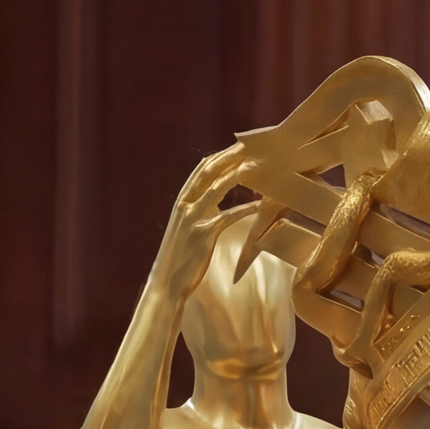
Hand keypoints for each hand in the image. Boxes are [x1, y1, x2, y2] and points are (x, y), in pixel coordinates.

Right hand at [148, 146, 251, 303]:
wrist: (166, 284)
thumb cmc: (180, 257)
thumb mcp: (187, 226)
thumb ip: (200, 209)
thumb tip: (217, 197)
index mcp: (182, 201)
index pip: (203, 168)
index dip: (224, 154)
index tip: (243, 145)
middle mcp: (186, 204)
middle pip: (210, 169)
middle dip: (233, 154)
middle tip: (256, 144)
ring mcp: (194, 218)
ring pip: (218, 185)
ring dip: (241, 171)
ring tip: (261, 164)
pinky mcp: (204, 234)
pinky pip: (229, 215)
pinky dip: (247, 208)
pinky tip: (263, 204)